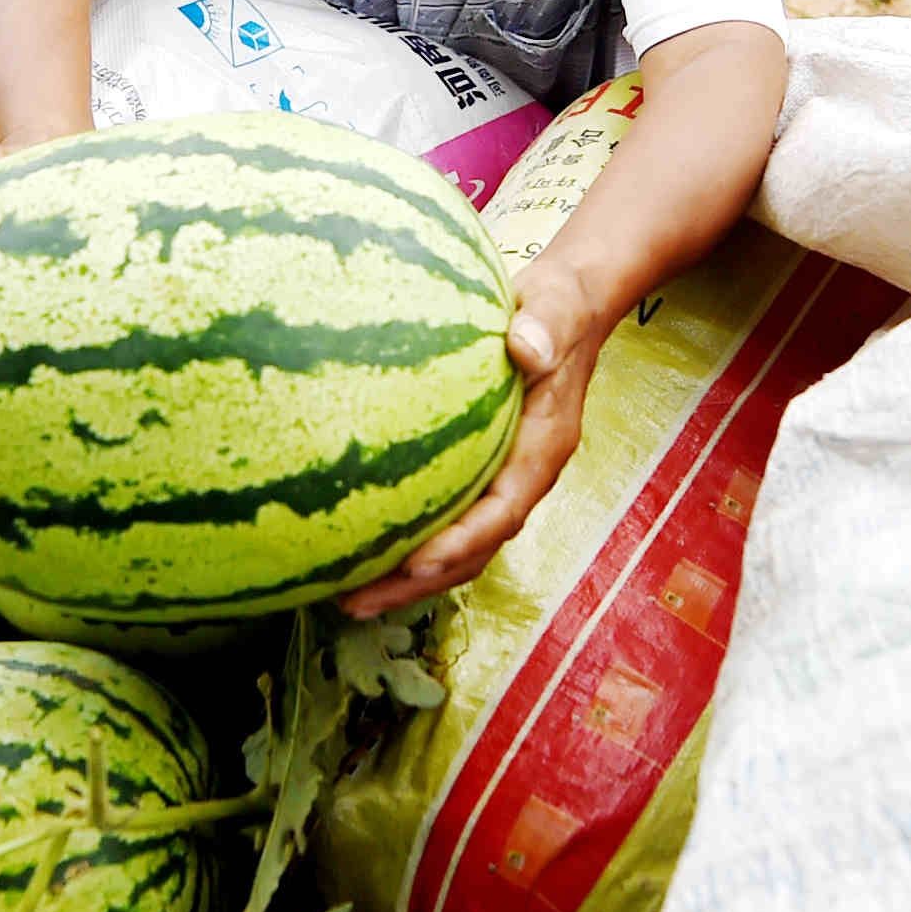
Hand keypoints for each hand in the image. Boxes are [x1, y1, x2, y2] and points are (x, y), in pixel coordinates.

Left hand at [341, 263, 607, 612]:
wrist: (567, 308)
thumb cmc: (557, 309)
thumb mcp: (554, 309)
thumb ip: (542, 329)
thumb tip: (524, 348)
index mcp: (541, 450)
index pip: (502, 511)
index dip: (461, 542)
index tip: (415, 563)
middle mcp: (522, 477)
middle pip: (471, 549)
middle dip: (416, 583)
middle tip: (354, 603)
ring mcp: (500, 479)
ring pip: (455, 545)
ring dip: (404, 577)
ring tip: (343, 597)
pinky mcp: (478, 471)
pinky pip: (442, 518)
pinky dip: (404, 540)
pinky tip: (354, 545)